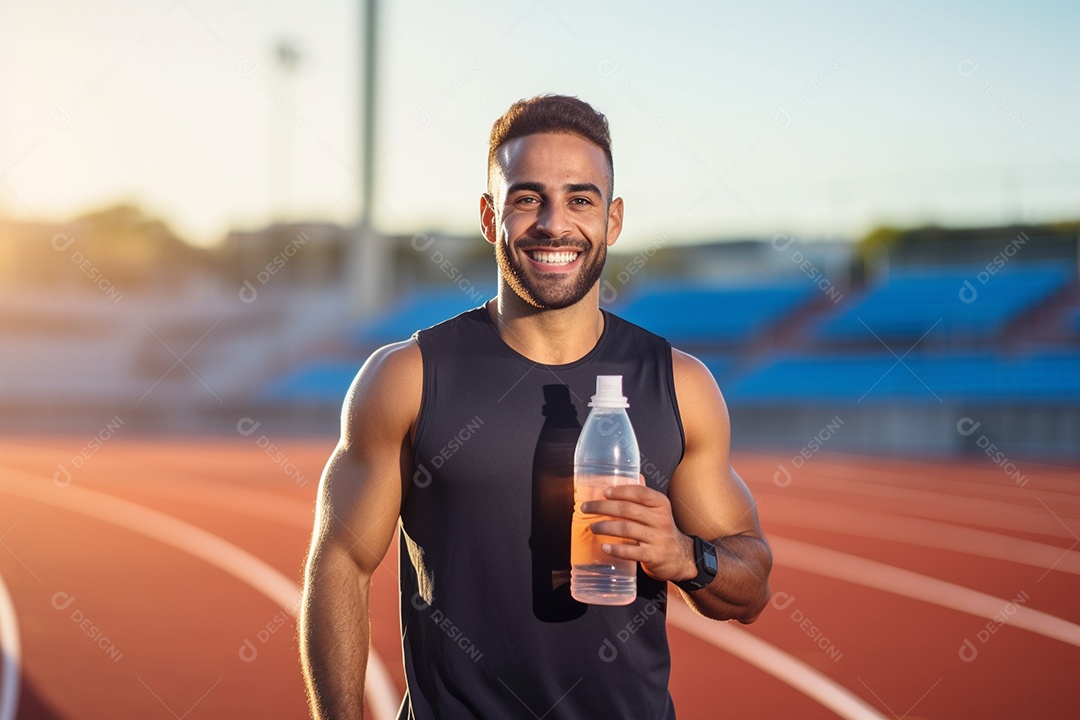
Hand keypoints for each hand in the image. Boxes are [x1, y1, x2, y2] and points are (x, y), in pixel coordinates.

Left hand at [581, 480, 695, 583]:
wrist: (679, 556)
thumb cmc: (662, 530)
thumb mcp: (658, 510)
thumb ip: (644, 495)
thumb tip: (632, 475)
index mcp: (660, 504)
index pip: (640, 492)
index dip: (620, 491)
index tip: (604, 493)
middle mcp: (660, 519)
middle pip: (627, 509)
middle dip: (603, 507)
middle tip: (586, 508)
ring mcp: (657, 538)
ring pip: (626, 529)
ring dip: (605, 527)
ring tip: (592, 527)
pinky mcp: (653, 556)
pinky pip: (632, 552)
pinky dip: (616, 549)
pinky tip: (605, 547)